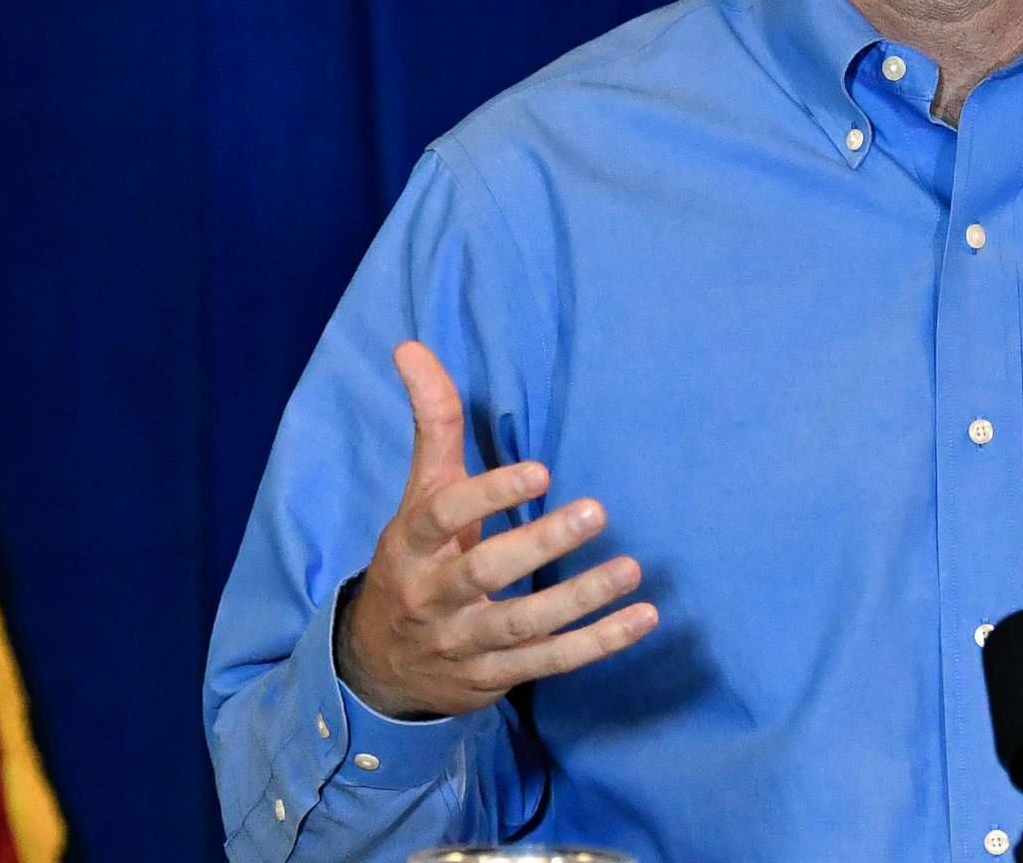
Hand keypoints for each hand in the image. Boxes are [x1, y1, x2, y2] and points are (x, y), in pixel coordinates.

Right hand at [335, 342, 657, 718]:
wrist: (380, 665)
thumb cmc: (416, 559)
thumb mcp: (418, 494)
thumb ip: (431, 424)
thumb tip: (410, 345)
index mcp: (410, 545)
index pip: (440, 516)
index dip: (487, 495)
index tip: (540, 471)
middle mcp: (432, 597)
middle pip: (484, 573)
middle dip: (539, 545)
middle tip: (596, 511)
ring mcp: (464, 643)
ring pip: (524, 625)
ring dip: (580, 599)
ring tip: (629, 568)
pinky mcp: (495, 678)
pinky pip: (551, 662)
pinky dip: (598, 643)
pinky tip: (642, 617)